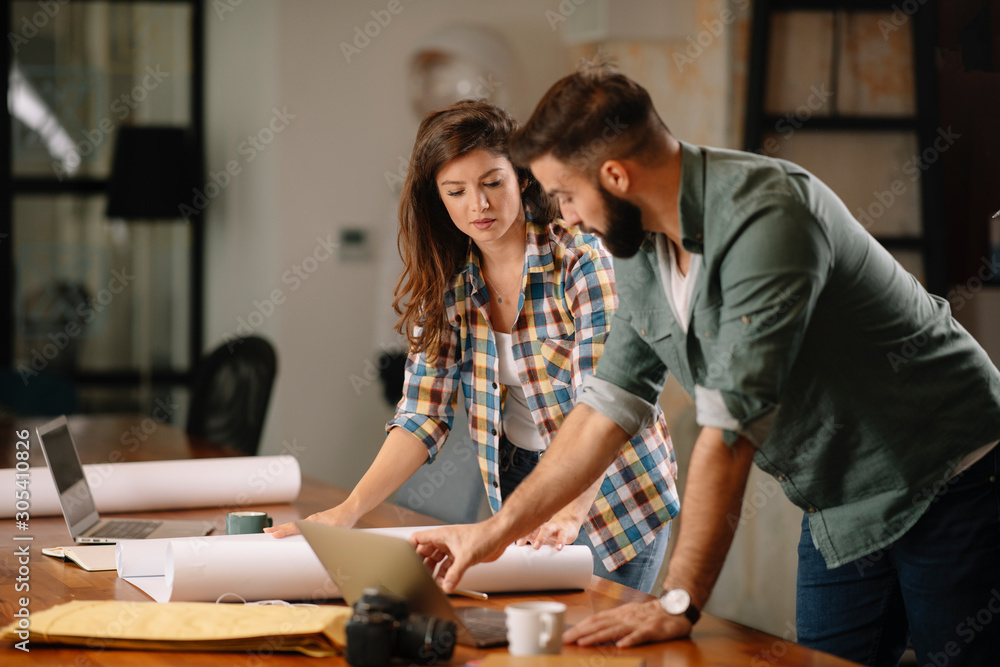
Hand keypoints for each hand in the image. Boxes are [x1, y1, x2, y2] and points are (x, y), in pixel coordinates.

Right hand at [264, 504, 358, 538]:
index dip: (285, 531)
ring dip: (283, 528)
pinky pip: (300, 526)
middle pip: (291, 525)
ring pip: (295, 525)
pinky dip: (292, 528)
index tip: (274, 534)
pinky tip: (290, 532)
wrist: (351, 509)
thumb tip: (319, 541)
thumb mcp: (337, 529)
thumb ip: (328, 535)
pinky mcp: (316, 522)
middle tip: (265, 531)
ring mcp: (313, 521)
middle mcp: (311, 520)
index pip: (296, 527)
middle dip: (278, 528)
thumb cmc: (345, 519)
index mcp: (314, 522)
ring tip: (272, 532)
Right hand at [409, 520, 508, 591]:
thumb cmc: (484, 536)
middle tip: (420, 576)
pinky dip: (446, 574)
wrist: (499, 536)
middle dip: (423, 564)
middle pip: (426, 552)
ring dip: (435, 571)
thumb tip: (446, 587)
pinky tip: (446, 582)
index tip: (406, 561)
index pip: (418, 539)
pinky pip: (448, 566)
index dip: (410, 549)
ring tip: (434, 582)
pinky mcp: (461, 555)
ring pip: (437, 560)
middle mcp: (445, 541)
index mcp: (441, 535)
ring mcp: (452, 548)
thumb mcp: (466, 556)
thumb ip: (454, 574)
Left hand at [515, 512, 582, 549]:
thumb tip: (518, 552)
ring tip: (536, 546)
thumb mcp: (541, 536)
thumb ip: (531, 541)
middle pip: (533, 528)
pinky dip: (560, 542)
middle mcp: (544, 527)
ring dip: (540, 537)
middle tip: (519, 543)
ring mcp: (554, 528)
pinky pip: (562, 536)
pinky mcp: (565, 531)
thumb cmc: (552, 533)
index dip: (519, 536)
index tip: (511, 544)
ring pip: (546, 530)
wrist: (570, 523)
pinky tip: (558, 548)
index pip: (526, 531)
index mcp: (537, 528)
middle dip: (526, 535)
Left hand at [563, 599, 692, 646]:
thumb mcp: (629, 616)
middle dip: (581, 632)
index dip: (580, 627)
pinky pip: (640, 635)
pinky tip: (621, 645)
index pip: (595, 619)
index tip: (566, 634)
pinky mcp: (652, 630)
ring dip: (598, 636)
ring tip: (584, 643)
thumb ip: (614, 623)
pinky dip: (630, 640)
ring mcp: (638, 623)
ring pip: (615, 630)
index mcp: (619, 614)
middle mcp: (625, 617)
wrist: (675, 608)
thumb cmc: (650, 615)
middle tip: (566, 639)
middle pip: (600, 624)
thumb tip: (594, 631)